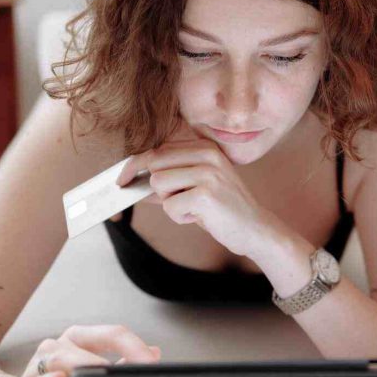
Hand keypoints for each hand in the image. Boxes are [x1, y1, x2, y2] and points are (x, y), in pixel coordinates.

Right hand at [0, 324, 160, 376]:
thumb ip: (120, 369)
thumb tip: (155, 353)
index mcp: (79, 341)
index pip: (114, 334)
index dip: (137, 347)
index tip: (155, 363)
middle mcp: (59, 346)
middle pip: (95, 338)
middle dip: (125, 350)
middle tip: (146, 367)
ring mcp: (37, 366)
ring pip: (65, 357)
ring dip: (88, 365)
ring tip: (109, 374)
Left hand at [116, 134, 272, 258]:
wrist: (255, 229)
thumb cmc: (222, 210)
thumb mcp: (195, 189)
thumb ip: (167, 182)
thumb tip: (130, 182)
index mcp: (205, 147)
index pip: (157, 149)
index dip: (134, 165)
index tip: (120, 180)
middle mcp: (207, 154)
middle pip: (154, 164)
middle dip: (157, 188)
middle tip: (180, 201)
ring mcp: (208, 173)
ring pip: (158, 184)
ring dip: (169, 203)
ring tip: (193, 208)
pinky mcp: (206, 194)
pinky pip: (169, 206)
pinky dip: (179, 217)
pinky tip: (200, 217)